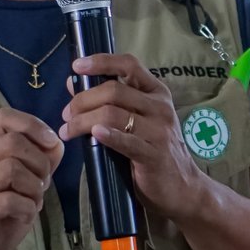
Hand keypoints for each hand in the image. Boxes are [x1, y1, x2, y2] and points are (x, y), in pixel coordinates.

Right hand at [0, 109, 62, 249]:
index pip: (4, 116)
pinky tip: (23, 216)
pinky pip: (10, 200)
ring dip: (34, 187)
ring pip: (12, 168)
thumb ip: (35, 164)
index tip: (51, 144)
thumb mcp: (16, 187)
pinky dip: (27, 208)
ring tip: (32, 202)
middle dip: (40, 163)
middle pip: (14, 142)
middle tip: (41, 184)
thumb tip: (57, 144)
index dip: (34, 125)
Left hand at [61, 53, 208, 224]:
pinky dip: (107, 135)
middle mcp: (160, 107)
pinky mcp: (154, 155)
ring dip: (82, 122)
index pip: (129, 65)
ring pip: (112, 115)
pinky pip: (126, 141)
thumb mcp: (136, 121)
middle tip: (66, 115)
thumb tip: (73, 83)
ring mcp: (159, 131)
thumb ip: (109, 102)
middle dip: (82, 101)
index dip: (101, 62)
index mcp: (156, 93)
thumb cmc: (154, 151)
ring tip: (68, 131)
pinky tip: (94, 135)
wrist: (183, 187)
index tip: (77, 66)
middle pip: (113, 91)